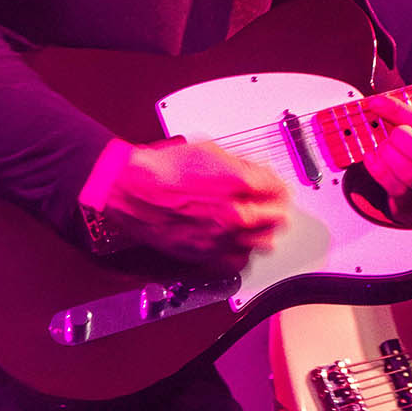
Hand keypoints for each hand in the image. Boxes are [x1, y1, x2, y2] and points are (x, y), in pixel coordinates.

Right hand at [99, 137, 290, 272]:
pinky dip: (243, 250)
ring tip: (260, 224)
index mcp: (238, 184)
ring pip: (264, 241)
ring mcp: (222, 237)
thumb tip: (255, 171)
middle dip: (277, 207)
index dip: (278, 185)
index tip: (275, 186)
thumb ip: (239, 164)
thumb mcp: (208, 151)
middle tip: (273, 204)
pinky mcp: (206, 254)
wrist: (132, 192)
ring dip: (265, 230)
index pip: (278, 188)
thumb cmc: (162, 171)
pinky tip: (239, 241)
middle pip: (278, 217)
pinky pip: (239, 259)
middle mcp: (234, 214)